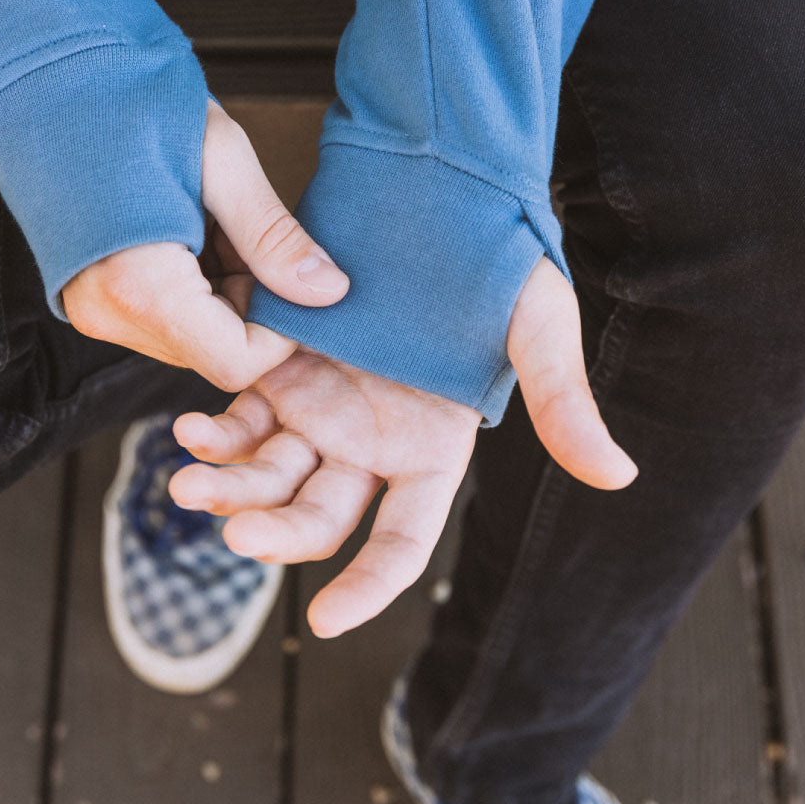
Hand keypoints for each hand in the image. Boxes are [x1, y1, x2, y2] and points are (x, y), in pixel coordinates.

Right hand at [61, 100, 348, 391]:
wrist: (52, 76)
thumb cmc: (130, 101)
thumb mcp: (222, 161)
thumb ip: (274, 238)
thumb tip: (328, 292)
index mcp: (138, 287)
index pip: (235, 361)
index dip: (282, 333)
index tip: (297, 280)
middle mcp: (110, 314)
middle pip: (217, 352)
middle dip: (257, 305)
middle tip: (257, 237)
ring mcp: (98, 310)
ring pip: (199, 337)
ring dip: (232, 292)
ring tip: (222, 225)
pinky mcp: (98, 298)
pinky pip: (172, 318)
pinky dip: (204, 286)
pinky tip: (199, 232)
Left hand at [169, 257, 637, 636]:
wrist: (432, 183)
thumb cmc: (496, 253)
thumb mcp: (536, 326)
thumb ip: (561, 402)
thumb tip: (618, 477)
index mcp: (430, 449)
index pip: (402, 542)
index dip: (368, 587)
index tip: (325, 620)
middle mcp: (369, 441)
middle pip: (318, 517)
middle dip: (275, 534)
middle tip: (236, 535)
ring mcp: (320, 405)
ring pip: (268, 473)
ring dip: (228, 488)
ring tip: (186, 485)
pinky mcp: (280, 363)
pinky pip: (240, 414)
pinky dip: (215, 429)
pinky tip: (190, 428)